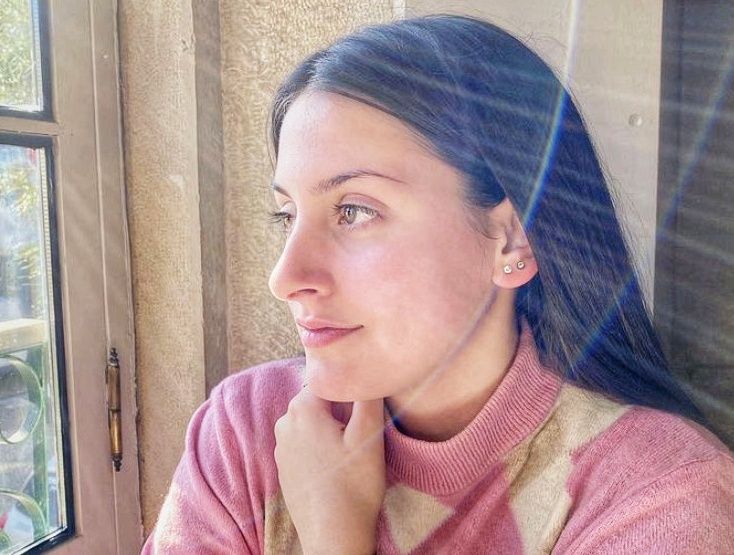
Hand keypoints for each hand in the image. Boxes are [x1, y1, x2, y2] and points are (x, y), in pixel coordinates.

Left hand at [274, 386, 385, 553]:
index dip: (353, 389)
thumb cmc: (354, 486)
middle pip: (320, 399)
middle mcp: (284, 422)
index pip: (331, 379)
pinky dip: (322, 446)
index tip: (367, 407)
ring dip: (332, 427)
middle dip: (342, 409)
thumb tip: (366, 369)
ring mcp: (281, 446)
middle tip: (363, 431)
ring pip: (313, 420)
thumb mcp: (369, 435)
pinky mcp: (285, 466)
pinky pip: (306, 441)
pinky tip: (338, 465)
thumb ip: (367, 394)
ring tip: (352, 450)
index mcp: (302, 408)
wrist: (334, 537)